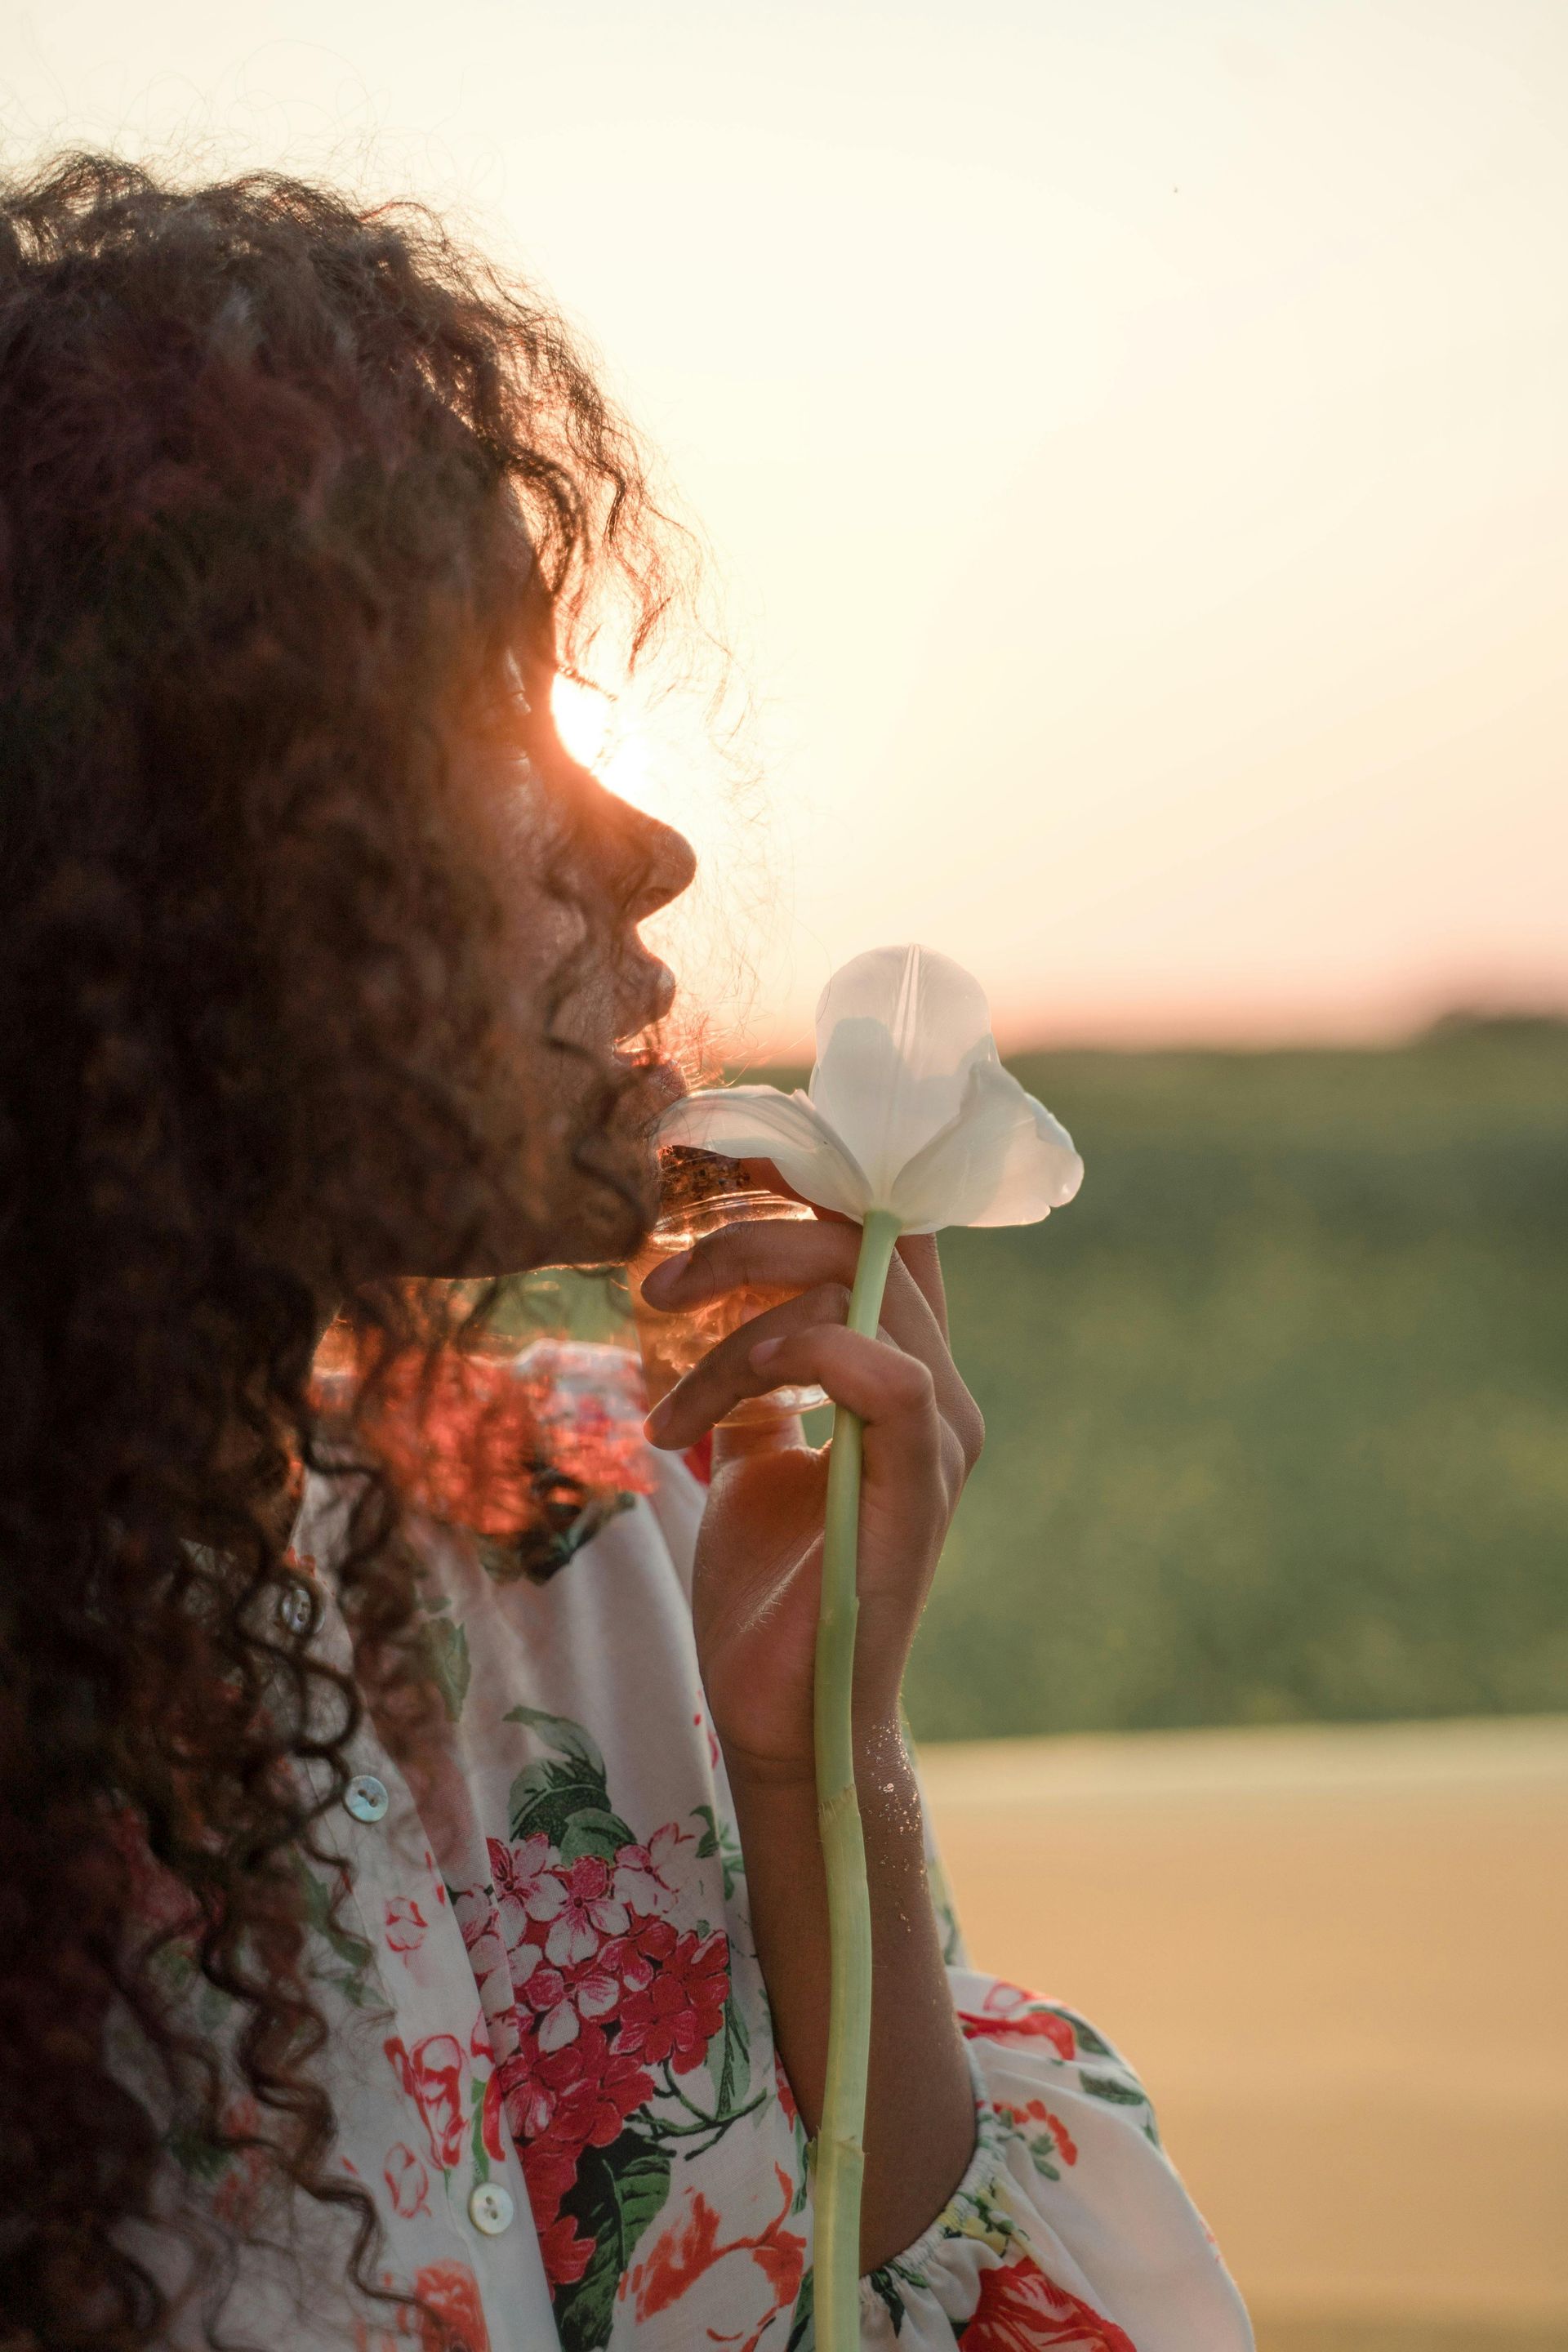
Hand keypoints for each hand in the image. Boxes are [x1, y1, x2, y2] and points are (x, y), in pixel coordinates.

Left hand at [640, 1213, 983, 1783]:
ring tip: (667, 1408)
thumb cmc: (769, 1586)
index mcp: (903, 1370)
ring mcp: (939, 1437)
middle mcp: (938, 1389)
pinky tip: (751, 1375)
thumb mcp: (755, 1454)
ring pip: (859, 1293)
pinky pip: (890, 1375)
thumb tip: (728, 1320)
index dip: (811, 1169)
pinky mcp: (920, 1489)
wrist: (779, 1711)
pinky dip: (817, 1349)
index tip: (716, 1146)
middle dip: (743, 1241)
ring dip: (738, 1321)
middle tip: (653, 1289)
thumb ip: (764, 1381)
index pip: (882, 1230)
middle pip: (863, 1239)